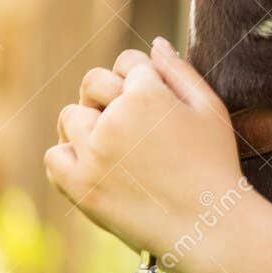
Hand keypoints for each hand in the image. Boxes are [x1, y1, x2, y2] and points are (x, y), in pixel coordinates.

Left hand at [45, 37, 247, 268]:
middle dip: (107, 94)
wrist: (209, 227)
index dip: (139, 77)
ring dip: (88, 126)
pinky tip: (96, 167)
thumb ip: (181, 73)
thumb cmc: (216, 165)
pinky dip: (70, 158)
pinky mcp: (81, 186)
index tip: (151, 100)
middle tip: (130, 122)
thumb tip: (155, 46)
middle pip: (92, 83)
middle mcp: (115, 118)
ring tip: (114, 147)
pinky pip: (54, 156)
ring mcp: (94, 152)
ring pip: (70, 117)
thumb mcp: (211, 111)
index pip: (128, 62)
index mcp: (149, 93)